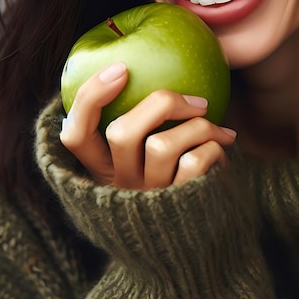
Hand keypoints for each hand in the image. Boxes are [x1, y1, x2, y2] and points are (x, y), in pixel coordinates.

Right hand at [59, 61, 236, 188]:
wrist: (206, 232)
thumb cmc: (176, 173)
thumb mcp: (148, 155)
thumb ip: (142, 123)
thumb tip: (148, 66)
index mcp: (104, 168)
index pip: (75, 135)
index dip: (90, 98)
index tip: (121, 68)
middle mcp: (120, 183)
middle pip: (121, 133)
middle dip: (162, 103)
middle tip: (197, 101)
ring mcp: (148, 196)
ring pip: (162, 145)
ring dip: (199, 126)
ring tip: (220, 129)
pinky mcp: (177, 204)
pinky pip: (193, 162)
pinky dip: (214, 147)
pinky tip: (224, 147)